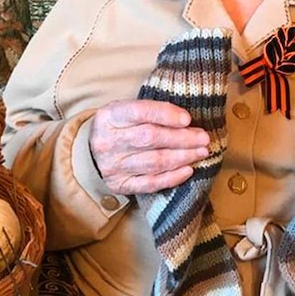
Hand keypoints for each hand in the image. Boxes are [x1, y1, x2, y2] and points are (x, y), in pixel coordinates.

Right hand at [88, 99, 209, 194]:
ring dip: (182, 157)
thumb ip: (151, 111)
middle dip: (181, 139)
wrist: (91, 153)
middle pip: (150, 138)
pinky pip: (150, 183)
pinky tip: (188, 170)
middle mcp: (108, 141)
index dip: (166, 115)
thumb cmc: (119, 127)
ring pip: (153, 162)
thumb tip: (186, 120)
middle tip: (203, 138)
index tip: (187, 119)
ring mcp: (113, 166)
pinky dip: (172, 177)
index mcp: (109, 116)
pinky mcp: (120, 185)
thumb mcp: (126, 110)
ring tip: (201, 152)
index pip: (140, 112)